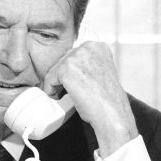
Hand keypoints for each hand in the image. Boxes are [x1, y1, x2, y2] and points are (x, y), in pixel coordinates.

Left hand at [42, 41, 138, 155]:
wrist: (112, 114)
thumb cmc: (107, 100)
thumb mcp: (99, 72)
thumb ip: (86, 65)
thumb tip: (68, 68)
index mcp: (98, 46)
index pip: (73, 55)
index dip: (71, 72)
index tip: (76, 84)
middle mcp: (88, 47)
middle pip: (62, 61)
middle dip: (62, 78)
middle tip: (69, 92)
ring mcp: (77, 57)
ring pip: (54, 70)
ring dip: (57, 84)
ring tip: (66, 95)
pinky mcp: (66, 69)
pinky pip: (48, 79)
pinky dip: (51, 90)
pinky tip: (60, 97)